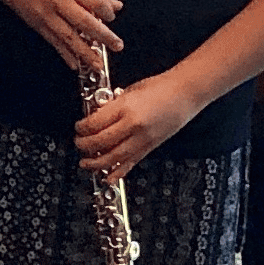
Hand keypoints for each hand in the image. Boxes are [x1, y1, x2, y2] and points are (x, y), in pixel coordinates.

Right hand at [0, 0, 120, 75]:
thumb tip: (111, 3)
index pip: (94, 1)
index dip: (107, 10)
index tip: (112, 15)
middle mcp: (56, 2)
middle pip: (85, 23)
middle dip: (104, 37)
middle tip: (117, 45)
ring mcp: (46, 16)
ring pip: (71, 38)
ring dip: (87, 53)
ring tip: (98, 64)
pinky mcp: (38, 26)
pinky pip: (55, 43)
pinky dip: (66, 55)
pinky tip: (75, 64)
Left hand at [74, 71, 198, 178]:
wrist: (185, 93)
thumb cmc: (161, 87)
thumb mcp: (130, 90)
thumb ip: (112, 105)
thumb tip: (96, 115)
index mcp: (126, 107)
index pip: (95, 123)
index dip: (82, 128)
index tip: (78, 128)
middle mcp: (133, 125)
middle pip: (100, 142)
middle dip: (84, 145)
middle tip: (78, 144)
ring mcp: (143, 139)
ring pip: (113, 158)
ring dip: (96, 163)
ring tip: (85, 163)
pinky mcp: (150, 147)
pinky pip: (131, 163)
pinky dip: (117, 172)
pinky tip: (108, 177)